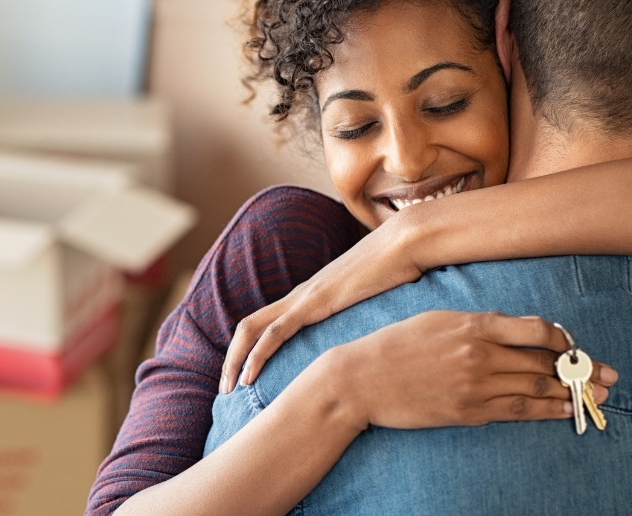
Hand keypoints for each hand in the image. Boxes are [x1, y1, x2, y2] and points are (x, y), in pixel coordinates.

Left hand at [221, 218, 424, 393]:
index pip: (267, 323)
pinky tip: (249, 376)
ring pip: (252, 329)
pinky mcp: (314, 302)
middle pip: (249, 326)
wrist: (406, 243)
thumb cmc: (399, 270)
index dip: (250, 349)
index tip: (245, 377)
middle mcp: (300, 296)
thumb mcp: (377, 302)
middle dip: (231, 358)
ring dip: (235, 359)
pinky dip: (257, 354)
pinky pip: (275, 331)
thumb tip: (378, 341)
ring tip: (229, 388)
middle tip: (225, 388)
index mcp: (311, 296)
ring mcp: (304, 297)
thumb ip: (367, 318)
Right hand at [317, 311, 617, 429]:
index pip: (536, 330)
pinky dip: (546, 411)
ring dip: (572, 393)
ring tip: (597, 395)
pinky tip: (564, 411)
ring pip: (537, 389)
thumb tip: (514, 331)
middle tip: (608, 375)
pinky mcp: (468, 411)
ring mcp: (475, 386)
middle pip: (545, 363)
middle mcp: (479, 354)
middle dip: (581, 370)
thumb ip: (476, 323)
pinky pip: (517, 411)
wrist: (361, 378)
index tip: (573, 344)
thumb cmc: (395, 344)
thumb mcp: (436, 319)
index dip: (563, 339)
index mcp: (472, 325)